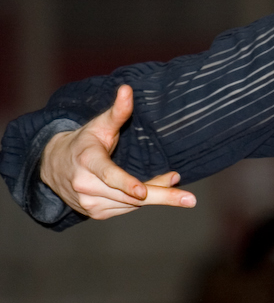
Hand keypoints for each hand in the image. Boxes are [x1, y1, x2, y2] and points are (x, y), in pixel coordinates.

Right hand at [39, 84, 196, 218]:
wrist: (54, 166)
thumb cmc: (84, 142)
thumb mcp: (99, 125)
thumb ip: (118, 112)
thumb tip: (127, 89)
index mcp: (87, 160)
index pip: (108, 174)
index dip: (126, 183)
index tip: (142, 192)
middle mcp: (85, 185)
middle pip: (129, 195)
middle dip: (161, 195)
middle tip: (189, 199)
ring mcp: (89, 202)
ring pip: (131, 204)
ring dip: (156, 195)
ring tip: (173, 181)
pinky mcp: (95, 213)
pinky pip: (126, 209)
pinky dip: (141, 201)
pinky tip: (149, 190)